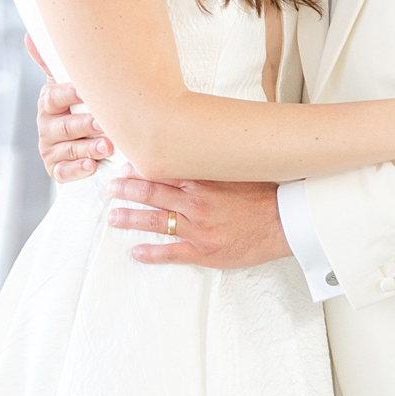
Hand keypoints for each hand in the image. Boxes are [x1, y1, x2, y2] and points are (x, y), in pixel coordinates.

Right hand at [34, 57, 112, 182]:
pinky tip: (92, 166)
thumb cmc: (77, 107)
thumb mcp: (68, 85)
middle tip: (104, 123)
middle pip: (64, 126)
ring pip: (68, 149)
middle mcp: (46, 126)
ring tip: (108, 147)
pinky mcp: (56, 170)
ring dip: (88, 148)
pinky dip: (78, 170)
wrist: (79, 143)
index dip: (69, 93)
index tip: (85, 90)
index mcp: (49, 102)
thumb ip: (53, 63)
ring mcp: (50, 149)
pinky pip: (64, 172)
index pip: (54, 96)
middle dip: (84, 124)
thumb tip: (28, 35)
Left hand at [106, 177, 289, 266]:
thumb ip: (212, 160)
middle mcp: (195, 202)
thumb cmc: (263, 193)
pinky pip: (171, 252)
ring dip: (131, 218)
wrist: (284, 221)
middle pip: (151, 193)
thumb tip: (194, 143)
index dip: (139, 168)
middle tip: (110, 189)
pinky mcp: (204, 250)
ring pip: (155, 221)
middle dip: (126, 190)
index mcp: (202, 179)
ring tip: (114, 217)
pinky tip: (137, 252)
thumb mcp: (235, 168)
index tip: (125, 167)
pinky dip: (151, 253)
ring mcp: (198, 228)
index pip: (161, 170)